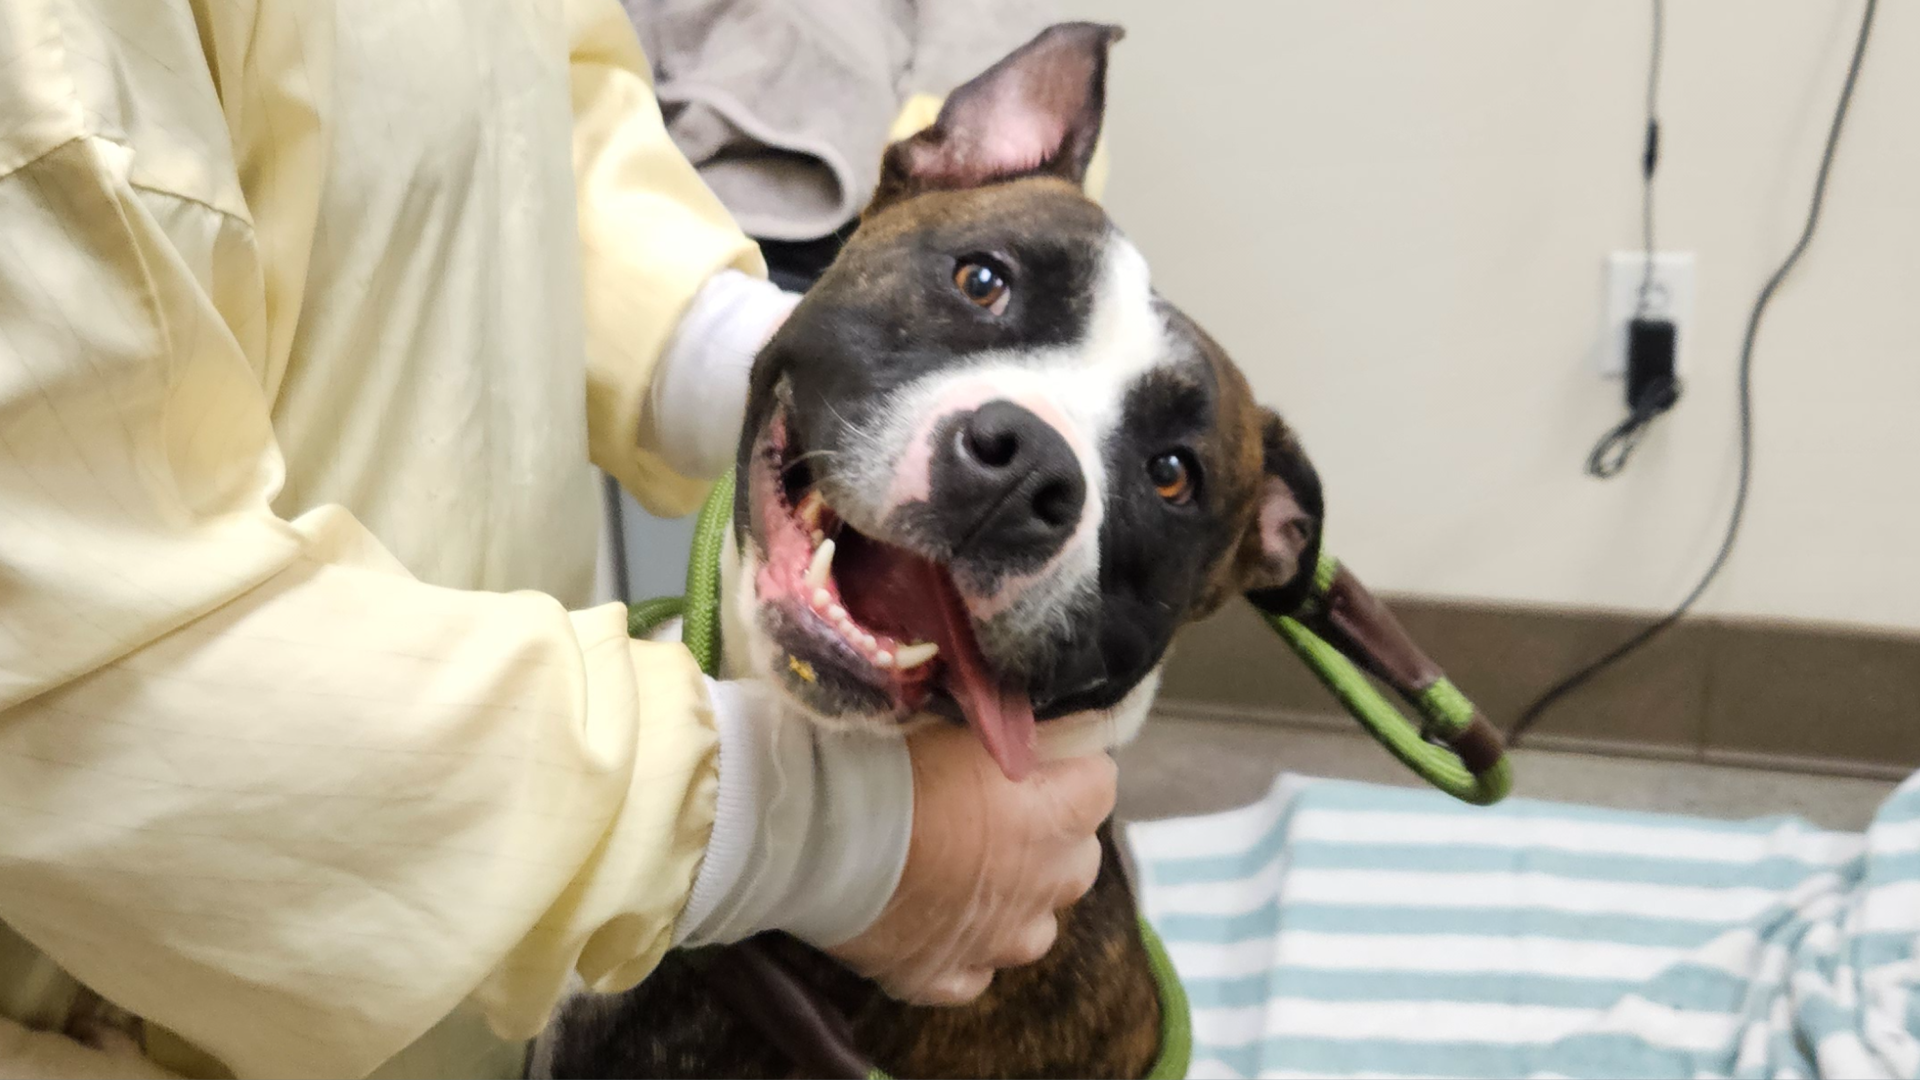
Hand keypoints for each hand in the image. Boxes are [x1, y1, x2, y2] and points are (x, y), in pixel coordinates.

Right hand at [826, 723, 1116, 1004]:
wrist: (812, 824)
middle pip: (1077, 858)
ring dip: (1014, 899)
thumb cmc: (885, 751)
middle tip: (997, 807)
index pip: (1099, 780)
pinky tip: (929, 919)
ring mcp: (995, 941)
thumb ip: (1005, 718)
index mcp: (1056, 812)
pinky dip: (960, 949)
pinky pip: (971, 973)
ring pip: (1034, 926)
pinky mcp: (940, 977)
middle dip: (1050, 835)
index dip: (1066, 764)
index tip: (1033, 750)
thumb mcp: (958, 711)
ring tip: (965, 869)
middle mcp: (1042, 883)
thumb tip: (1023, 707)